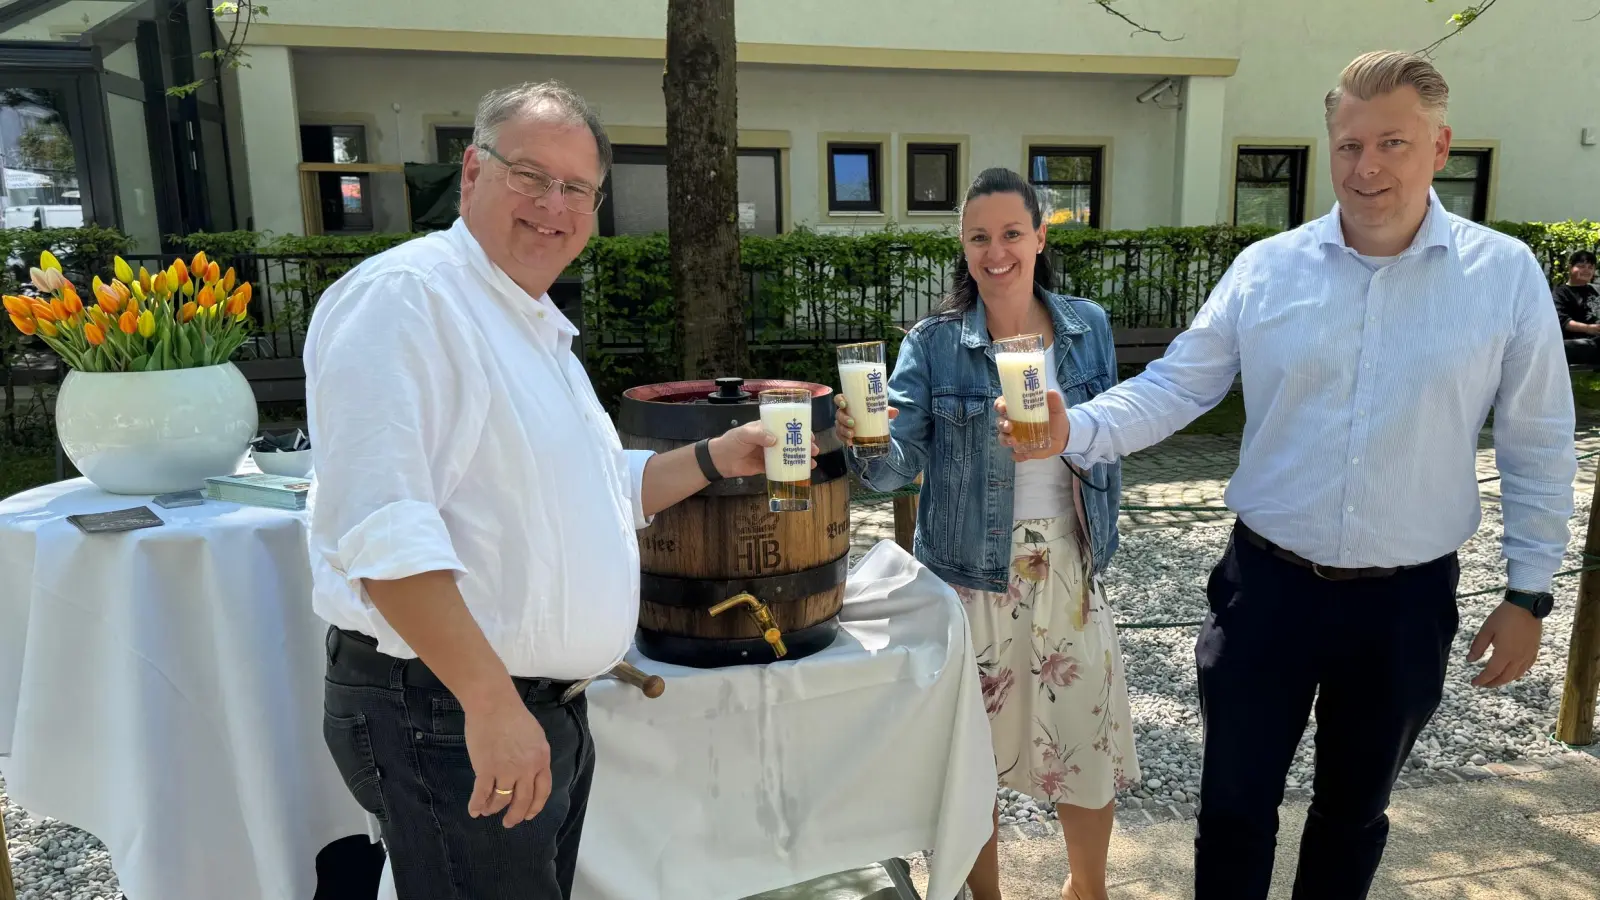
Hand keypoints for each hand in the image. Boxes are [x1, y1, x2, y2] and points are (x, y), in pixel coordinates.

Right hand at [465, 697, 552, 827]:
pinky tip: (474, 810)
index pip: (543, 791)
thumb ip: (534, 756)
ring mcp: (506, 770)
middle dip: (515, 815)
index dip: (535, 806)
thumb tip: (529, 774)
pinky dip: (477, 805)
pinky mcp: (486, 769)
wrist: (493, 704)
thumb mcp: (534, 736)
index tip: (528, 815)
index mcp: (541, 759)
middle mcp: (526, 769)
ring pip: (501, 800)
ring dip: (494, 808)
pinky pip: (482, 794)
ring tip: (488, 811)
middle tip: (509, 823)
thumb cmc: (513, 715)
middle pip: (523, 801)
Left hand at [708, 420, 818, 477]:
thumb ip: (758, 435)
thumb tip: (775, 440)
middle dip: (805, 445)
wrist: (720, 461)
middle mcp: (771, 440)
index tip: (810, 435)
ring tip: (812, 463)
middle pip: (792, 441)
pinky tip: (801, 473)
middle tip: (815, 451)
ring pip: (789, 455)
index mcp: (767, 428)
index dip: (800, 430)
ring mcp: (770, 453)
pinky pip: (781, 468)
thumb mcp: (744, 434)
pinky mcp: (766, 466)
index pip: (787, 426)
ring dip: (801, 458)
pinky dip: (791, 470)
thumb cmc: (731, 442)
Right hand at [834, 394, 897, 445]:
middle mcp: (843, 413)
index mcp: (850, 404)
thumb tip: (895, 412)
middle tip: (852, 423)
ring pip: (838, 426)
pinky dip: (844, 440)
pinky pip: (840, 436)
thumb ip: (886, 410)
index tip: (845, 404)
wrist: (870, 427)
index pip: (839, 399)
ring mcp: (842, 424)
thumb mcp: (879, 411)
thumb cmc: (871, 414)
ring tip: (852, 435)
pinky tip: (850, 443)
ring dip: (844, 430)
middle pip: (839, 414)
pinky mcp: (843, 434)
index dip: (839, 400)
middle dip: (844, 419)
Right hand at [995, 390, 1069, 461]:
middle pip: (1000, 422)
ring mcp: (1016, 437)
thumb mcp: (1056, 409)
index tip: (1002, 407)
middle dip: (1002, 424)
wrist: (1064, 437)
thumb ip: (1054, 401)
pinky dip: (1017, 455)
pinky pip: (1015, 454)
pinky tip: (1023, 454)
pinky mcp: (1022, 450)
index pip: (1002, 405)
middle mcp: (1013, 423)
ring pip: (1003, 438)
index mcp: (1018, 410)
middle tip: (1009, 426)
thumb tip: (1051, 392)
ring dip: (1005, 440)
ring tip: (1014, 441)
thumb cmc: (1056, 419)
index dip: (999, 405)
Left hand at [1467, 601, 1542, 687]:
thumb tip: (1470, 660)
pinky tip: (1512, 672)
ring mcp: (1528, 655)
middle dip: (1492, 683)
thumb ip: (1478, 647)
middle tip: (1483, 684)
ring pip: (1517, 675)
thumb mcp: (1486, 630)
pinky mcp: (1534, 651)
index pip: (1491, 672)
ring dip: (1505, 680)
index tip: (1473, 683)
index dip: (1482, 679)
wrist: (1526, 606)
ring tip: (1495, 680)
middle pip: (1505, 677)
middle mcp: (1518, 658)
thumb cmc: (1504, 616)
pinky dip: (1517, 674)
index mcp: (1505, 653)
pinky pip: (1526, 668)